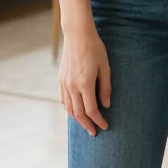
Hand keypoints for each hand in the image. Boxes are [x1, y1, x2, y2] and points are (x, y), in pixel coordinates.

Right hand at [59, 20, 110, 135]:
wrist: (78, 34)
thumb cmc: (95, 48)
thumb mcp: (105, 66)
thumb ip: (105, 87)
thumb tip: (106, 105)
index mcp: (85, 84)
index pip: (92, 110)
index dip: (99, 120)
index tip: (105, 126)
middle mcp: (72, 86)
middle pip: (79, 114)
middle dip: (87, 125)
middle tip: (95, 132)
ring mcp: (65, 83)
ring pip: (69, 109)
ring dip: (78, 119)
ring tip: (86, 124)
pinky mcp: (61, 80)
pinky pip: (64, 100)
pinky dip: (70, 109)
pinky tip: (76, 110)